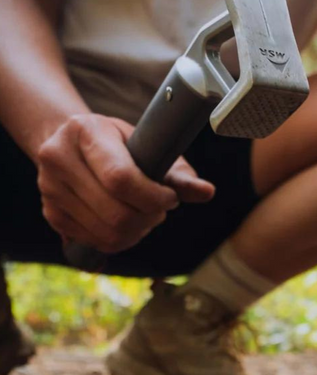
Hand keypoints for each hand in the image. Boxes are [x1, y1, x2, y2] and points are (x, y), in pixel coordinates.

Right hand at [36, 114, 214, 253]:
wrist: (70, 143)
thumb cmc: (120, 144)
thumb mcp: (147, 146)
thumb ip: (178, 173)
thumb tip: (208, 192)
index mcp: (84, 131)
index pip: (121, 179)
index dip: (153, 197)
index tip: (170, 198)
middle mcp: (58, 158)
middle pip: (117, 214)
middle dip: (150, 217)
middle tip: (160, 208)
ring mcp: (50, 189)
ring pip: (109, 234)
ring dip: (139, 231)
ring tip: (145, 214)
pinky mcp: (52, 215)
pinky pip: (98, 243)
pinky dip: (122, 239)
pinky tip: (126, 222)